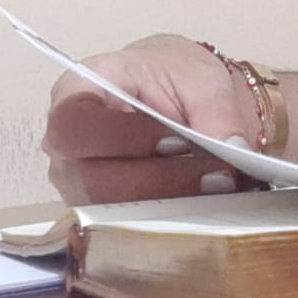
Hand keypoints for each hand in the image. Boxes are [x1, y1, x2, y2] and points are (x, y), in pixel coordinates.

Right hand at [42, 35, 259, 203]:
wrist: (171, 91)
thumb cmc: (172, 76)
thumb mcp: (200, 77)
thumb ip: (215, 110)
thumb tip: (233, 149)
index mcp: (77, 91)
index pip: (74, 123)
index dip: (122, 138)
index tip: (177, 139)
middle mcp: (65, 142)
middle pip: (91, 178)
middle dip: (157, 180)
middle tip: (214, 171)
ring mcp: (76, 179)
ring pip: (107, 209)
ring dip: (165, 202)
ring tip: (216, 184)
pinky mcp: (97, 206)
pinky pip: (122, 222)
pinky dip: (166, 215)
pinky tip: (203, 200)